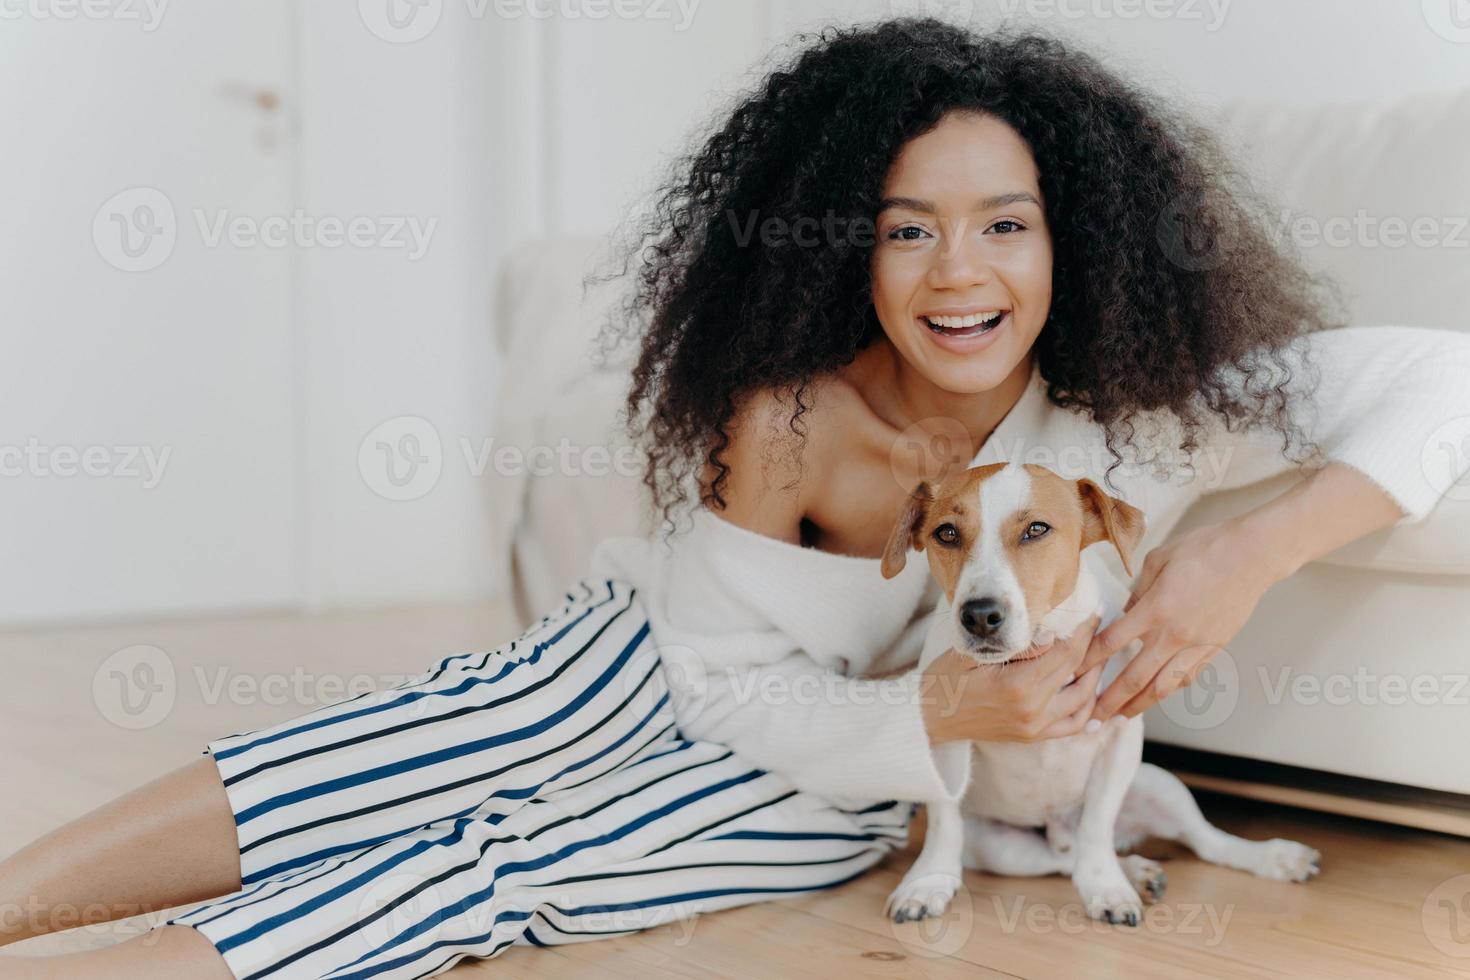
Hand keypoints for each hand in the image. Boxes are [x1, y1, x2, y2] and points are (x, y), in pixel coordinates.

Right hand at [921, 614, 1102, 743]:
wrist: (928, 718)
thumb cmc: (944, 680)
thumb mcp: (973, 653)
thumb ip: (1015, 647)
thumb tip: (1050, 634)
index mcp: (1017, 685)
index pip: (1065, 653)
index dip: (1083, 631)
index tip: (1092, 613)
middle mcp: (1032, 709)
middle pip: (1077, 673)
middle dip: (1093, 648)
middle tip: (1099, 627)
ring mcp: (1034, 727)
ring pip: (1082, 701)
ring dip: (1094, 677)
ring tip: (1097, 656)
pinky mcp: (1032, 737)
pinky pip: (1071, 726)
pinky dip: (1086, 711)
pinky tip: (1091, 694)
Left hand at [1082, 517, 1272, 721]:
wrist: (1251, 556)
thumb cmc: (1203, 549)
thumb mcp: (1158, 561)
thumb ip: (1138, 592)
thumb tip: (1126, 612)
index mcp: (1154, 610)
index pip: (1111, 643)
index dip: (1089, 661)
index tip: (1073, 674)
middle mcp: (1173, 635)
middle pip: (1134, 678)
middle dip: (1110, 701)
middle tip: (1092, 718)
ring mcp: (1196, 646)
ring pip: (1162, 687)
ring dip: (1138, 706)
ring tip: (1120, 717)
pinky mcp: (1214, 649)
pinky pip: (1186, 678)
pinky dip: (1168, 690)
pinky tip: (1155, 695)